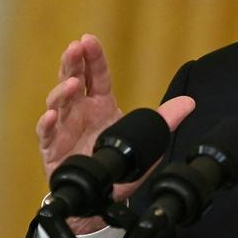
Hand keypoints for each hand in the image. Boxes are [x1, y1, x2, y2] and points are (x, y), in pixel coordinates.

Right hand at [35, 34, 194, 234]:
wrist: (100, 197)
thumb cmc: (117, 163)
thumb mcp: (144, 140)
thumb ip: (164, 120)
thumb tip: (190, 103)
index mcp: (100, 105)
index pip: (96, 76)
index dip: (93, 57)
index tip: (88, 40)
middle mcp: (79, 112)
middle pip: (72, 81)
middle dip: (72, 63)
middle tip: (74, 47)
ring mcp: (64, 129)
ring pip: (58, 103)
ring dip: (63, 91)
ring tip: (72, 83)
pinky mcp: (52, 149)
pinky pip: (47, 134)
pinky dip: (47, 124)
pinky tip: (52, 116)